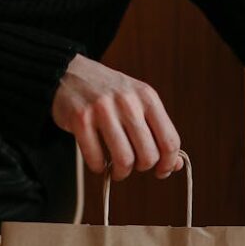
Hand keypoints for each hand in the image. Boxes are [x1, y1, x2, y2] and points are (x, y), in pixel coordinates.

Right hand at [51, 54, 182, 180]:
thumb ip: (158, 131)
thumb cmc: (109, 94)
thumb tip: (175, 164)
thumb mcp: (139, 103)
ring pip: (124, 160)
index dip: (168, 163)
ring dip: (121, 172)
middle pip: (148, 155)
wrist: (69, 73)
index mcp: (147, 97)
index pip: (169, 141)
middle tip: (133, 165)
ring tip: (117, 169)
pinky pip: (96, 159)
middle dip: (142, 168)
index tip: (161, 171)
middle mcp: (127, 101)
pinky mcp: (81, 119)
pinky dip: (99, 168)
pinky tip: (99, 162)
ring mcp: (103, 109)